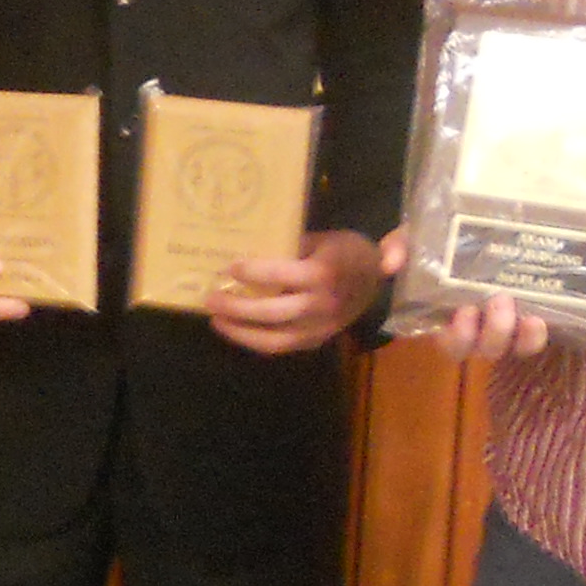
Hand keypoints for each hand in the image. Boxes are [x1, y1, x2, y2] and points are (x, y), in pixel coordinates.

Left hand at [205, 229, 384, 356]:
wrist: (375, 278)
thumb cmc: (344, 252)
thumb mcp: (321, 239)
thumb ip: (290, 247)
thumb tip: (250, 250)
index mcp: (324, 274)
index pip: (282, 276)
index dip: (253, 273)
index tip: (230, 267)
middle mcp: (322, 305)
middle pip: (272, 312)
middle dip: (237, 307)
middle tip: (210, 299)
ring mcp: (320, 328)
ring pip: (274, 339)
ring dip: (240, 331)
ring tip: (216, 319)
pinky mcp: (317, 341)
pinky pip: (282, 346)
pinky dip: (256, 340)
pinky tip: (236, 330)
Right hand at [375, 230, 549, 359]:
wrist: (485, 226)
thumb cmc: (445, 241)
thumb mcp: (417, 239)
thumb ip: (399, 247)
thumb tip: (389, 264)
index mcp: (445, 316)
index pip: (448, 341)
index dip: (457, 336)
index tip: (463, 312)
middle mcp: (475, 328)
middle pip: (481, 350)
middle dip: (490, 332)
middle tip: (496, 299)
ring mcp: (504, 325)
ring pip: (508, 347)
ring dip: (512, 332)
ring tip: (517, 305)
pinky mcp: (528, 318)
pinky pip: (531, 341)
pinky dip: (534, 336)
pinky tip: (537, 319)